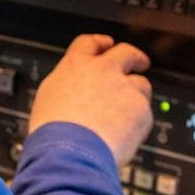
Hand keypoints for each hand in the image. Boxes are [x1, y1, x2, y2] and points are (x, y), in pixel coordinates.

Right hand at [28, 34, 152, 170]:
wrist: (70, 152)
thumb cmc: (53, 132)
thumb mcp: (49, 98)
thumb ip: (67, 88)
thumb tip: (73, 93)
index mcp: (75, 66)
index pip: (89, 43)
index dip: (99, 43)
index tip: (106, 45)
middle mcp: (103, 71)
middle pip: (126, 53)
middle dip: (134, 57)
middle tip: (139, 63)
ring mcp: (125, 88)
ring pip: (141, 85)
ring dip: (137, 95)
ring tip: (129, 114)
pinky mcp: (141, 109)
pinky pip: (145, 113)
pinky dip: (138, 124)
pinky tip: (126, 136)